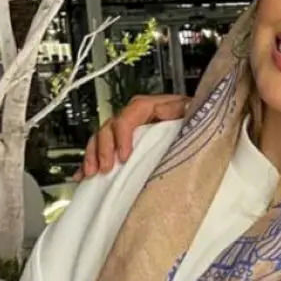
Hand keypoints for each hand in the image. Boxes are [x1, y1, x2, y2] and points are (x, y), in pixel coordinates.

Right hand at [74, 94, 189, 180]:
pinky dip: (91, 161)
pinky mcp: (123, 141)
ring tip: (91, 173)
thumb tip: (178, 109)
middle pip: (109, 127)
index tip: (124, 157)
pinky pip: (102, 149)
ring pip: (101, 138)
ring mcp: (126, 128)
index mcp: (148, 106)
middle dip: (103, 150)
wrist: (197, 120)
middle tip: (105, 169)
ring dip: (93, 156)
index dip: (122, 137)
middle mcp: (133, 115)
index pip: (127, 118)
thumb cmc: (193, 115)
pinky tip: (83, 174)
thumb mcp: (190, 110)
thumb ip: (182, 110)